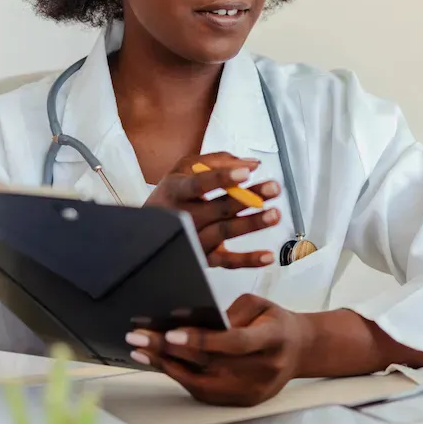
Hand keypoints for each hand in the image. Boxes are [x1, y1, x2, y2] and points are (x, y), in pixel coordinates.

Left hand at [125, 294, 313, 406]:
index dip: (201, 339)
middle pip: (211, 364)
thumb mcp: (259, 304)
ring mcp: (253, 390)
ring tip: (141, 351)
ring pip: (202, 383)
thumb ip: (229, 312)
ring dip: (168, 366)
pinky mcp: (243, 402)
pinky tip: (162, 363)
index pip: (233, 343)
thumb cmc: (275, 323)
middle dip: (170, 350)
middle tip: (139, 338)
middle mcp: (263, 369)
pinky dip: (181, 377)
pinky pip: (205, 393)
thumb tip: (191, 321)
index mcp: (273, 339)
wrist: (299, 351)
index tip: (170, 333)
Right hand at [144, 153, 281, 268]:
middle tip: (273, 188)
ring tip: (274, 214)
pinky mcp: (203, 258)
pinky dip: (248, 260)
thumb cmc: (172, 195)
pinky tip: (267, 255)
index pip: (200, 184)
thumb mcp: (185, 169)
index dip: (223, 178)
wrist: (148, 229)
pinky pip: (227, 262)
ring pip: (224, 232)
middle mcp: (184, 216)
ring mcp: (193, 238)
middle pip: (219, 208)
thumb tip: (252, 164)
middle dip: (248, 198)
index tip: (245, 173)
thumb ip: (217, 161)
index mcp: (177, 190)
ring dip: (251, 224)